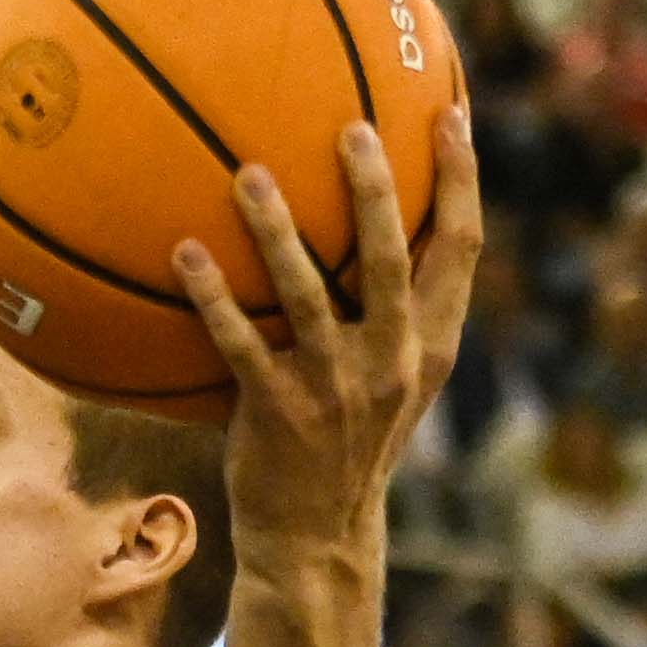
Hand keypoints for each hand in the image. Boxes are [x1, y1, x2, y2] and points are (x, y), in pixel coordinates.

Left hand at [166, 88, 480, 560]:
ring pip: (308, 295)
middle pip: (390, 259)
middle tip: (349, 128)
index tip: (452, 112)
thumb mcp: (395, 378)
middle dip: (374, 191)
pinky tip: (184, 251)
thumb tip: (382, 217)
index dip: (462, 179)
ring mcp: (337, 389)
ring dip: (276, 231)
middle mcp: (392, 361)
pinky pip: (240, 344)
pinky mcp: (278, 412)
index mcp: (430, 343)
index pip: (461, 248)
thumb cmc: (351, 436)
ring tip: (248, 174)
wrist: (318, 534)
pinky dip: (212, 297)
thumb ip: (397, 308)